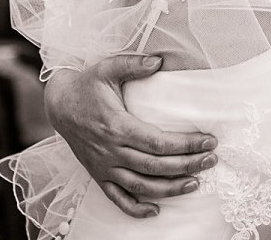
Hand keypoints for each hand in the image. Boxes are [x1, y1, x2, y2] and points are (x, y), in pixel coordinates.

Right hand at [44, 56, 218, 217]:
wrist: (59, 105)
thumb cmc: (87, 86)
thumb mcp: (108, 68)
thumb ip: (133, 63)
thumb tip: (159, 60)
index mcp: (117, 126)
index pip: (159, 142)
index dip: (186, 144)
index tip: (209, 141)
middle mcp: (111, 151)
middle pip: (155, 166)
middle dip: (187, 165)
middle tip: (211, 160)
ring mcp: (104, 167)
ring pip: (141, 186)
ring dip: (170, 189)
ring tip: (195, 183)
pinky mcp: (98, 176)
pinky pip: (117, 199)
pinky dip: (136, 209)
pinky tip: (156, 211)